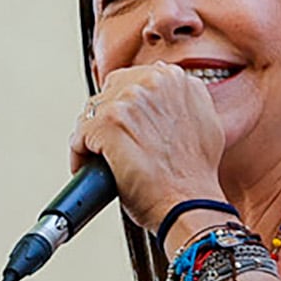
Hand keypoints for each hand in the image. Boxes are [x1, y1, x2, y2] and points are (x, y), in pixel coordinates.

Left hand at [71, 63, 228, 231]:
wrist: (188, 203)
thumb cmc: (193, 174)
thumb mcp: (202, 122)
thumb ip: (178, 103)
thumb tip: (160, 104)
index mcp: (173, 77)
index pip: (129, 82)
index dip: (121, 107)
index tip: (121, 127)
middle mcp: (152, 82)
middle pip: (107, 95)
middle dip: (104, 120)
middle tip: (108, 145)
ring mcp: (129, 101)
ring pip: (90, 114)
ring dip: (90, 138)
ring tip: (99, 160)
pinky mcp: (108, 124)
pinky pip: (79, 136)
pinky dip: (79, 155)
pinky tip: (88, 169)